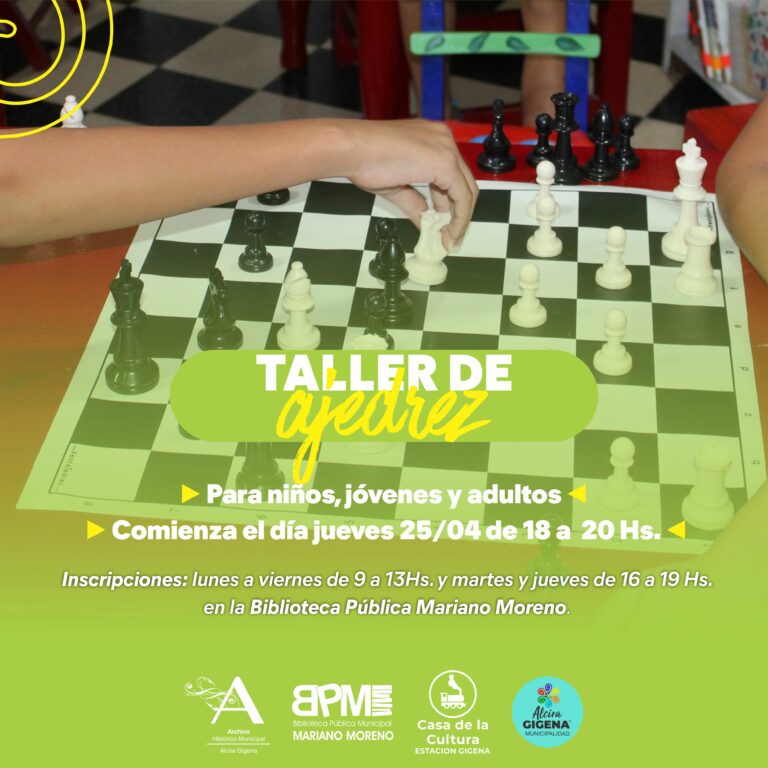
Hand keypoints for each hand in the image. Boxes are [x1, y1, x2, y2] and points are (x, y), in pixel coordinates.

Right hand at [341, 120, 478, 248]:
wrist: (351, 149)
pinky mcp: (446, 162)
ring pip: (466, 189)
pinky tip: (448, 233)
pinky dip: (458, 218)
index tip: (445, 225)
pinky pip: (462, 196)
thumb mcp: (397, 185)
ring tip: (448, 238)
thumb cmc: (364, 160)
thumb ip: (416, 202)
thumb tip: (425, 222)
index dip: (451, 204)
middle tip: (450, 236)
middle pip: (464, 182)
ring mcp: (446, 149)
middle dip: (458, 213)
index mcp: (432, 139)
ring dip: (459, 218)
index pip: (452, 175)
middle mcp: (444, 139)